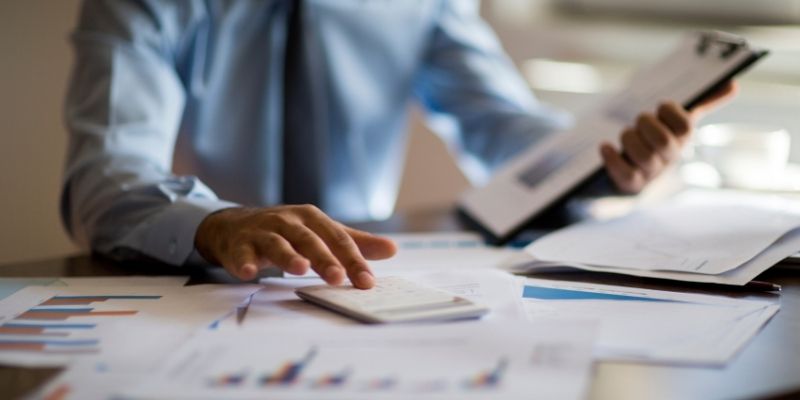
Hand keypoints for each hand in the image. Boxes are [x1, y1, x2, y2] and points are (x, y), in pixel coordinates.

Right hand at [194, 205, 396, 288]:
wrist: (234, 225)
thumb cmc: (285, 231)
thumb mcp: (319, 232)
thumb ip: (354, 242)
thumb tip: (392, 249)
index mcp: (311, 218)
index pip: (337, 239)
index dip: (353, 260)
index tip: (367, 282)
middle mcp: (287, 221)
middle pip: (309, 239)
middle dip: (324, 258)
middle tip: (338, 278)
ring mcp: (262, 231)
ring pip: (277, 243)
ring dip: (288, 256)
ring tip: (300, 270)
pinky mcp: (238, 245)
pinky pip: (241, 254)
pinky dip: (244, 262)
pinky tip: (249, 273)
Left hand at [600, 81, 737, 192]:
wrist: (636, 175)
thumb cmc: (656, 140)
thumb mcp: (676, 122)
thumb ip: (702, 103)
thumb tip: (733, 84)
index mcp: (682, 138)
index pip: (685, 126)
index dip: (672, 112)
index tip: (661, 105)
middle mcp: (669, 157)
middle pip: (664, 142)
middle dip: (647, 125)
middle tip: (639, 120)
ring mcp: (651, 172)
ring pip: (644, 158)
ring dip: (630, 140)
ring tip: (625, 134)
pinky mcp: (632, 184)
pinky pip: (625, 175)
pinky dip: (613, 159)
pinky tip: (605, 147)